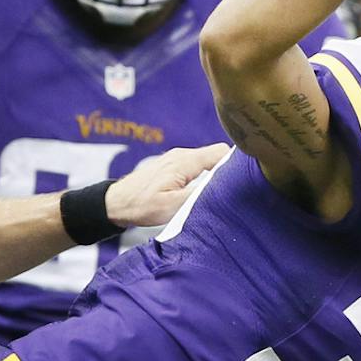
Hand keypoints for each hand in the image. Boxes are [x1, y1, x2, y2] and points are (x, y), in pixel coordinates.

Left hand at [106, 143, 227, 229]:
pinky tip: (204, 193)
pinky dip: (205, 177)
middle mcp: (182, 155)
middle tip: (235, 191)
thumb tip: (223, 187)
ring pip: (208, 161)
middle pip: (217, 156)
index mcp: (185, 161)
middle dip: (229, 171)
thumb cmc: (141, 206)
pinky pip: (197, 166)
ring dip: (216, 175)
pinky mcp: (173, 166)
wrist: (116, 203)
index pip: (222, 153)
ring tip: (221, 194)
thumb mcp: (172, 206)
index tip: (244, 182)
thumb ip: (199, 194)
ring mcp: (177, 159)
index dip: (237, 166)